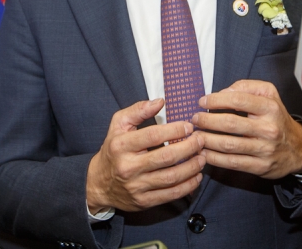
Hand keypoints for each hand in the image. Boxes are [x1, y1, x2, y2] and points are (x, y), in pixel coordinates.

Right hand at [86, 98, 205, 213]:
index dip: (174, 130)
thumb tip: (160, 101)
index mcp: (121, 145)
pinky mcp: (143, 201)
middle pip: (166, 157)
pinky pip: (171, 195)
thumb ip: (138, 110)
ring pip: (171, 177)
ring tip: (203, 157)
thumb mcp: (118, 125)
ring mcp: (136, 186)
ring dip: (192, 167)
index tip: (189, 126)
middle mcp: (128, 167)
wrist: (98, 183)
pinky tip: (196, 176)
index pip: (152, 136)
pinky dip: (188, 186)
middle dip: (189, 147)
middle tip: (201, 140)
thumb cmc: (113, 149)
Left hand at [191, 79, 301, 178]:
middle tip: (194, 119)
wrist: (297, 148)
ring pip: (228, 145)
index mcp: (270, 108)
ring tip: (195, 135)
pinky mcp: (260, 167)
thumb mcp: (268, 94)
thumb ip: (245, 87)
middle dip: (207, 120)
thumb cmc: (275, 117)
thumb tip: (222, 92)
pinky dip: (214, 158)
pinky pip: (232, 163)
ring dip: (206, 140)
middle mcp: (268, 129)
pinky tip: (203, 152)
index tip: (202, 101)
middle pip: (230, 124)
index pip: (238, 100)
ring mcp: (264, 150)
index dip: (216, 100)